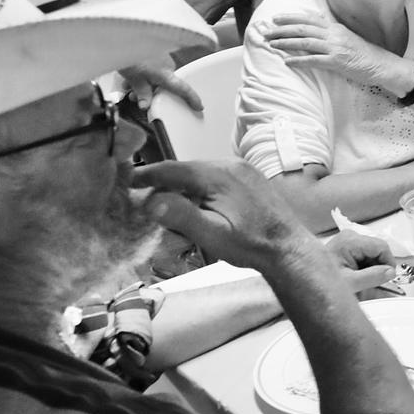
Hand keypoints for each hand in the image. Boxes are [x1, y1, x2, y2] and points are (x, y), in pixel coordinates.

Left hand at [119, 55, 203, 111]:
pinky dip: (142, 74)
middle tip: (136, 97)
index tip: (198, 106)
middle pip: (165, 85)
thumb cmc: (130, 54)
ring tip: (128, 85)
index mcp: (166, 74)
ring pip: (156, 77)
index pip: (183, 89)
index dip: (192, 98)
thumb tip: (146, 105)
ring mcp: (162, 58)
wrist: (124, 36)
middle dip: (151, 92)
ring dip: (144, 84)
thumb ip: (143, 94)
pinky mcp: (156, 52)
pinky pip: (152, 68)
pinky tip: (129, 76)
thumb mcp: (134, 79)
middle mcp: (168, 66)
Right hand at [133, 159, 316, 272]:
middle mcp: (231, 164)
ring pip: (200, 174)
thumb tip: (150, 201)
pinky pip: (215, 179)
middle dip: (163, 183)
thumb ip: (180, 215)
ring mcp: (243, 170)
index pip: (173, 168)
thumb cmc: (251, 244)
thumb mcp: (211, 234)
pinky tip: (195, 207)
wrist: (288, 249)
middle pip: (186, 170)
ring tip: (164, 206)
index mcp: (220, 174)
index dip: (147, 175)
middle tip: (141, 198)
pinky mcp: (249, 179)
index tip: (125, 181)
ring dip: (181, 188)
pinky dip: (199, 190)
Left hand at [264, 13, 405, 88]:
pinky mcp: (337, 62)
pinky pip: (313, 60)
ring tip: (271, 44)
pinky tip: (287, 62)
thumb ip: (332, 33)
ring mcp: (335, 48)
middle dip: (282, 29)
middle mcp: (334, 34)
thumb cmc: (365, 54)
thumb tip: (316, 30)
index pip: (309, 18)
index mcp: (336, 28)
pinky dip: (299, 60)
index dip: (291, 17)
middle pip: (303, 28)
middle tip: (266, 31)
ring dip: (286, 42)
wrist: (382, 65)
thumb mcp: (348, 38)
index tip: (276, 18)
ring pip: (305, 41)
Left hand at [324, 232, 397, 292]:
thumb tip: (391, 272)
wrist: (304, 281)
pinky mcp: (346, 246)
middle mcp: (350, 236)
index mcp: (350, 241)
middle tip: (374, 282)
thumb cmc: (322, 281)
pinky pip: (364, 254)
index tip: (388, 277)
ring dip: (373, 267)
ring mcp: (348, 240)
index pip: (381, 246)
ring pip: (372, 252)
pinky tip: (357, 275)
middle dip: (379, 266)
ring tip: (362, 280)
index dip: (389, 262)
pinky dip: (366, 265)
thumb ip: (372, 276)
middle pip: (378, 249)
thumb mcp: (351, 282)